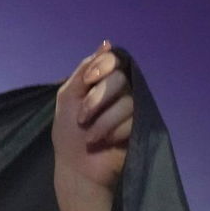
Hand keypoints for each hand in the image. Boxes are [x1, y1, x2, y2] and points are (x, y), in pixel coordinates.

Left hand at [52, 41, 133, 193]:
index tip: (86, 82)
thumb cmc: (68, 134)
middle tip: (82, 117)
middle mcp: (121, 92)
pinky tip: (104, 142)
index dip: (102, 67)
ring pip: (127, 101)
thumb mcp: (68, 98)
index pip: (113, 60)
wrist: (77, 167)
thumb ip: (83, 72)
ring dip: (102, 121)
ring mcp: (133, 109)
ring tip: (89, 135)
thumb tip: (107, 43)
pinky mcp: (141, 126)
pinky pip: (133, 119)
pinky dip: (113, 131)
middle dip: (97, 98)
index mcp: (102, 83)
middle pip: (121, 78)